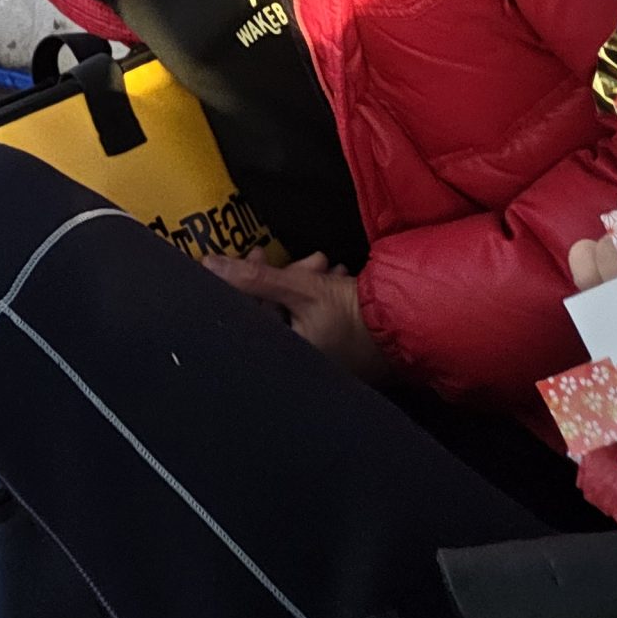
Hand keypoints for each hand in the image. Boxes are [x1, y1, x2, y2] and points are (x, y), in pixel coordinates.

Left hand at [205, 249, 390, 382]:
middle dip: (286, 278)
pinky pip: (318, 320)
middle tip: (306, 260)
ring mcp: (319, 359)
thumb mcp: (302, 288)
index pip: (250, 316)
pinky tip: (337, 278)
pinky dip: (323, 297)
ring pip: (299, 312)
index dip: (249, 282)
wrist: (407, 326)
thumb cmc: (354, 315)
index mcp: (281, 356)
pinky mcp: (339, 352)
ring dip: (308, 283)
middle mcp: (297, 362)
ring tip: (328, 267)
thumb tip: (209, 265)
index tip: (257, 255)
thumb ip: (254, 278)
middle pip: (276, 312)